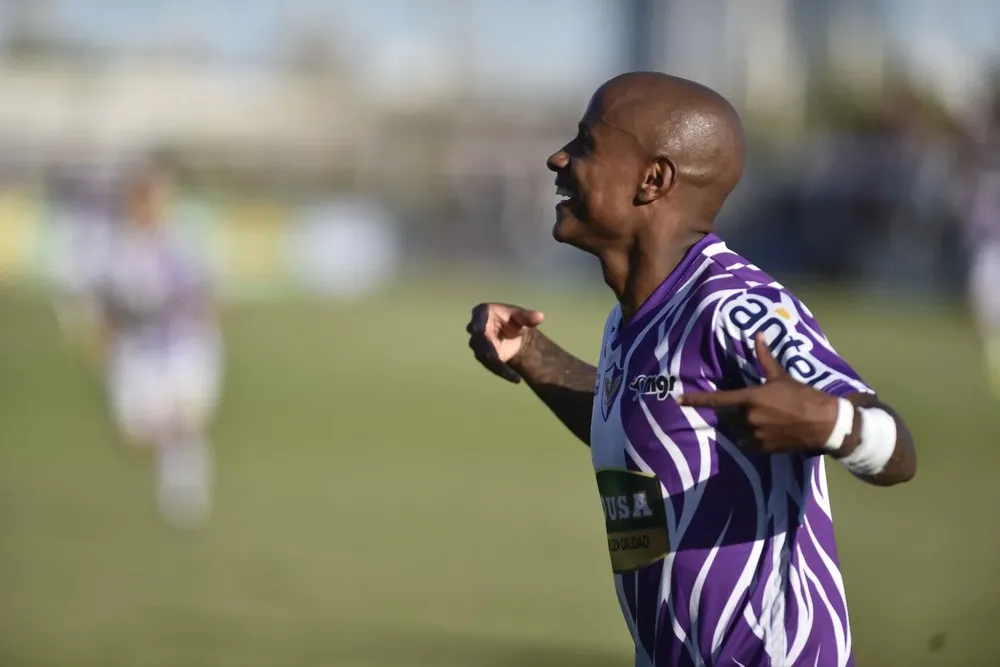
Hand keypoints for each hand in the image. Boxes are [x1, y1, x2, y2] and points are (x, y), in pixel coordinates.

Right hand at [466, 303, 545, 383]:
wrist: (515, 335)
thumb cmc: (515, 320)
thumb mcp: (524, 316)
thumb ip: (530, 316)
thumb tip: (540, 317)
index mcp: (483, 312)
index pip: (478, 317)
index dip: (478, 323)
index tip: (480, 330)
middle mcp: (476, 327)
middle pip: (478, 339)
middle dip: (487, 350)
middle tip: (498, 359)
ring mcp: (478, 343)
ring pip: (484, 356)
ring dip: (497, 366)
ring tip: (512, 375)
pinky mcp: (483, 356)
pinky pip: (490, 365)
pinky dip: (502, 371)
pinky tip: (514, 378)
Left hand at [679, 333, 841, 453]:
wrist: (823, 423)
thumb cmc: (802, 396)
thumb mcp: (781, 376)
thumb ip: (765, 358)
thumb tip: (758, 335)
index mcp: (750, 398)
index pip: (716, 399)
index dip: (696, 400)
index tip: (678, 400)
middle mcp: (748, 417)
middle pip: (726, 417)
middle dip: (731, 413)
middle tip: (747, 409)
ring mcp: (754, 434)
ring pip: (736, 432)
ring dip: (740, 427)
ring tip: (759, 421)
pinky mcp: (763, 448)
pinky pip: (746, 445)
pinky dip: (749, 440)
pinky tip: (762, 433)